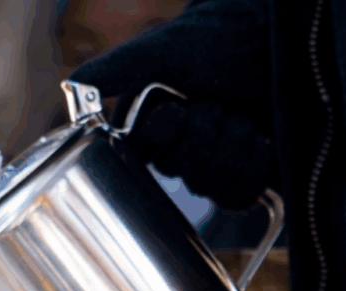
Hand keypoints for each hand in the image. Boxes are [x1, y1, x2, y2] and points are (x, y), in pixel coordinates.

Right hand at [68, 2, 274, 208]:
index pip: (140, 158)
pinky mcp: (242, 180)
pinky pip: (241, 196)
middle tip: (216, 102)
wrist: (274, 39)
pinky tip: (258, 138)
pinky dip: (254, 164)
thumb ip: (115, 69)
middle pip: (182, 171)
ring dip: (234, 142)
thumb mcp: (160, 50)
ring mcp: (208, 170)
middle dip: (206, 131)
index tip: (177, 108)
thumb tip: (71, 85)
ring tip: (240, 115)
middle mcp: (174, 154)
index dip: (164, 135)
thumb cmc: (214, 40)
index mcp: (146, 130)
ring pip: (212, 185)